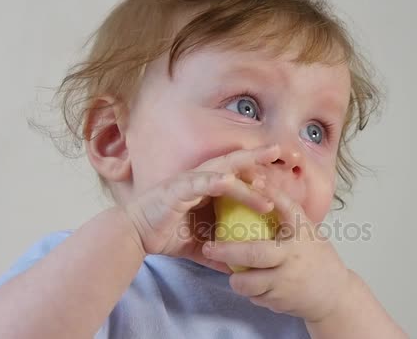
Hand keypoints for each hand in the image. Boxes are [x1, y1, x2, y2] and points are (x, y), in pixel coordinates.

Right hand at [123, 144, 280, 273]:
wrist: (135, 236)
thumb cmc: (166, 234)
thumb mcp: (201, 244)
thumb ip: (221, 249)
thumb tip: (241, 265)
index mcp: (208, 187)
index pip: (238, 175)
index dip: (258, 171)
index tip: (281, 171)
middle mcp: (201, 179)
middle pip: (234, 163)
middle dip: (257, 157)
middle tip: (279, 151)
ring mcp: (190, 181)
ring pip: (222, 170)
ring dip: (244, 174)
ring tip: (266, 184)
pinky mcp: (178, 188)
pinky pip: (200, 182)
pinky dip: (214, 181)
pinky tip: (230, 182)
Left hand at [201, 187, 350, 321]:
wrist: (335, 295)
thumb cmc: (315, 258)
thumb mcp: (307, 233)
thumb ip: (285, 220)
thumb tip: (255, 191)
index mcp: (302, 232)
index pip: (285, 206)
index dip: (268, 192)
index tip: (250, 178)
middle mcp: (293, 254)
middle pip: (254, 253)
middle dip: (226, 251)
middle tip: (209, 248)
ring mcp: (286, 280)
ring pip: (247, 281)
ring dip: (236, 279)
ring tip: (235, 274)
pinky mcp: (280, 300)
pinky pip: (254, 295)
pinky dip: (251, 291)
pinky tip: (260, 287)